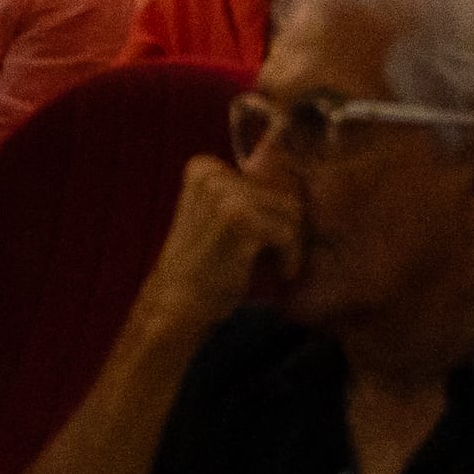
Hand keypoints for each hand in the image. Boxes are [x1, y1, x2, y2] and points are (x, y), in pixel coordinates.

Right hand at [132, 155, 301, 343]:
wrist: (176, 306)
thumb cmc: (203, 267)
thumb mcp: (218, 217)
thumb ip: (246, 194)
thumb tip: (297, 183)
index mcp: (203, 167)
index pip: (267, 180)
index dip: (271, 215)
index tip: (260, 242)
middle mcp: (212, 175)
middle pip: (283, 195)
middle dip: (283, 230)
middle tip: (268, 259)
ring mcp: (225, 197)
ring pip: (291, 213)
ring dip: (289, 245)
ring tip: (271, 265)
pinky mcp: (241, 223)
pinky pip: (289, 234)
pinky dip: (290, 259)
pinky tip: (278, 274)